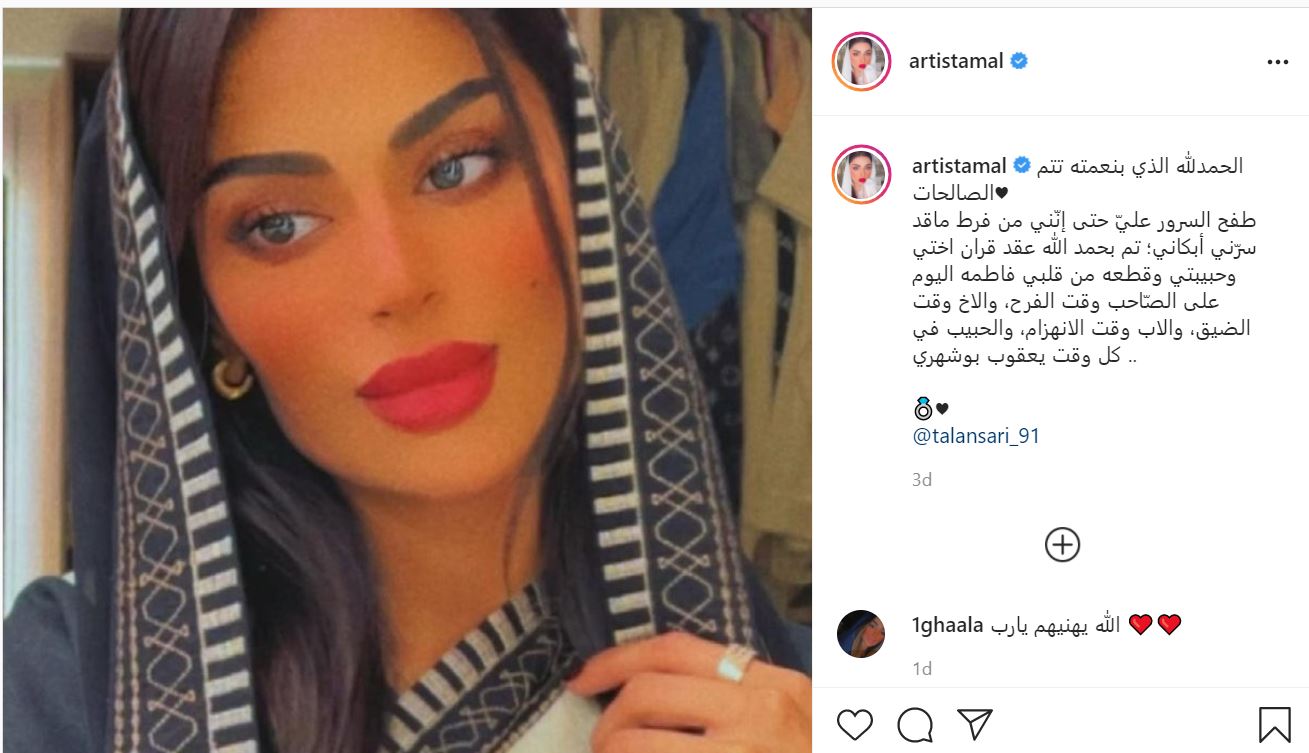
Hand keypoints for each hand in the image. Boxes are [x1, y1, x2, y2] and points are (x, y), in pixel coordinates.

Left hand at [566, 631, 811, 751]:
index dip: (617, 659)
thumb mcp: (795, 716)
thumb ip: (741, 697)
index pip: (675, 650)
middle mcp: (758, 715)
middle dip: (608, 722)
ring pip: (637, 748)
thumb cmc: (814, 750)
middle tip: (602, 745)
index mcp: (772, 686)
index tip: (585, 677)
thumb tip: (658, 690)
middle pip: (646, 696)